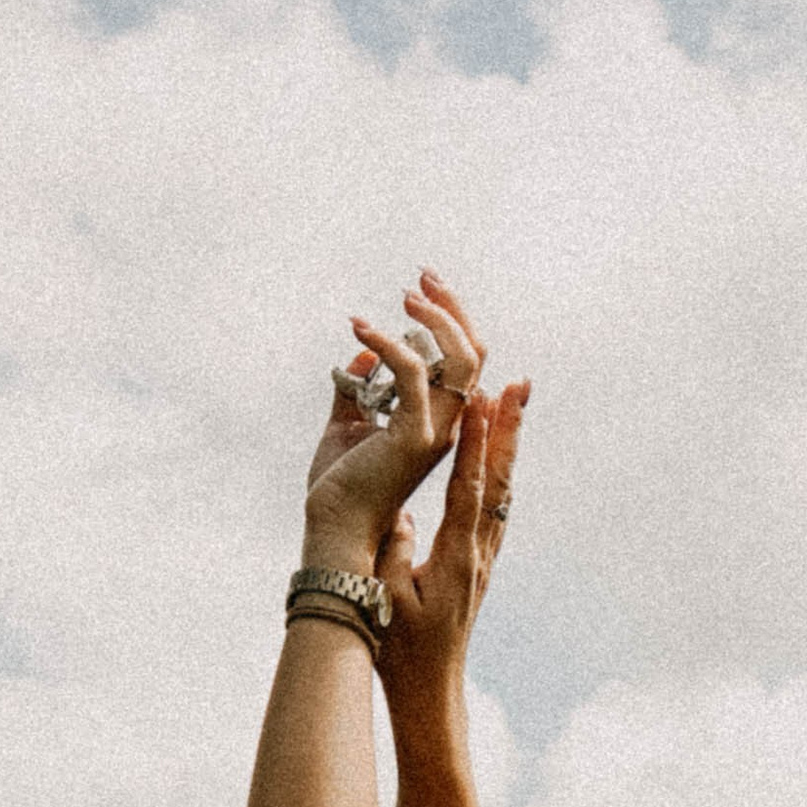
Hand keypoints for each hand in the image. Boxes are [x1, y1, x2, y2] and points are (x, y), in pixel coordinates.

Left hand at [298, 269, 488, 571]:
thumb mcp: (345, 424)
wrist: (333, 529)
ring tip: (402, 296)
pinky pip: (414, 373)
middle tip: (421, 277)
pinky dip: (389, 342)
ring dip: (435, 316)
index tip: (420, 290)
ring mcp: (436, 432)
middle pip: (474, 354)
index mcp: (438, 423)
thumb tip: (362, 349)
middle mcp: (447, 427)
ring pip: (461, 359)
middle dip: (452, 306)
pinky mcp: (413, 437)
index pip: (465, 363)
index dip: (450, 320)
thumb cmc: (338, 487)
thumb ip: (357, 388)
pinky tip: (360, 326)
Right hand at [379, 360, 527, 726]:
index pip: (469, 489)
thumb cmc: (402, 651)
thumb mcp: (387, 599)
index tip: (483, 399)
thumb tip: (399, 516)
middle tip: (521, 383)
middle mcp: (478, 553)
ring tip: (513, 401)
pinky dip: (493, 471)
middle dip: (508, 429)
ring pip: (500, 490)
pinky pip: (491, 507)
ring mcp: (482, 559)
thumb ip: (393, 553)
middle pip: (498, 480)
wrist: (430, 692)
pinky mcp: (476, 565)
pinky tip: (495, 453)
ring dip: (505, 444)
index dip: (476, 443)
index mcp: (455, 557)